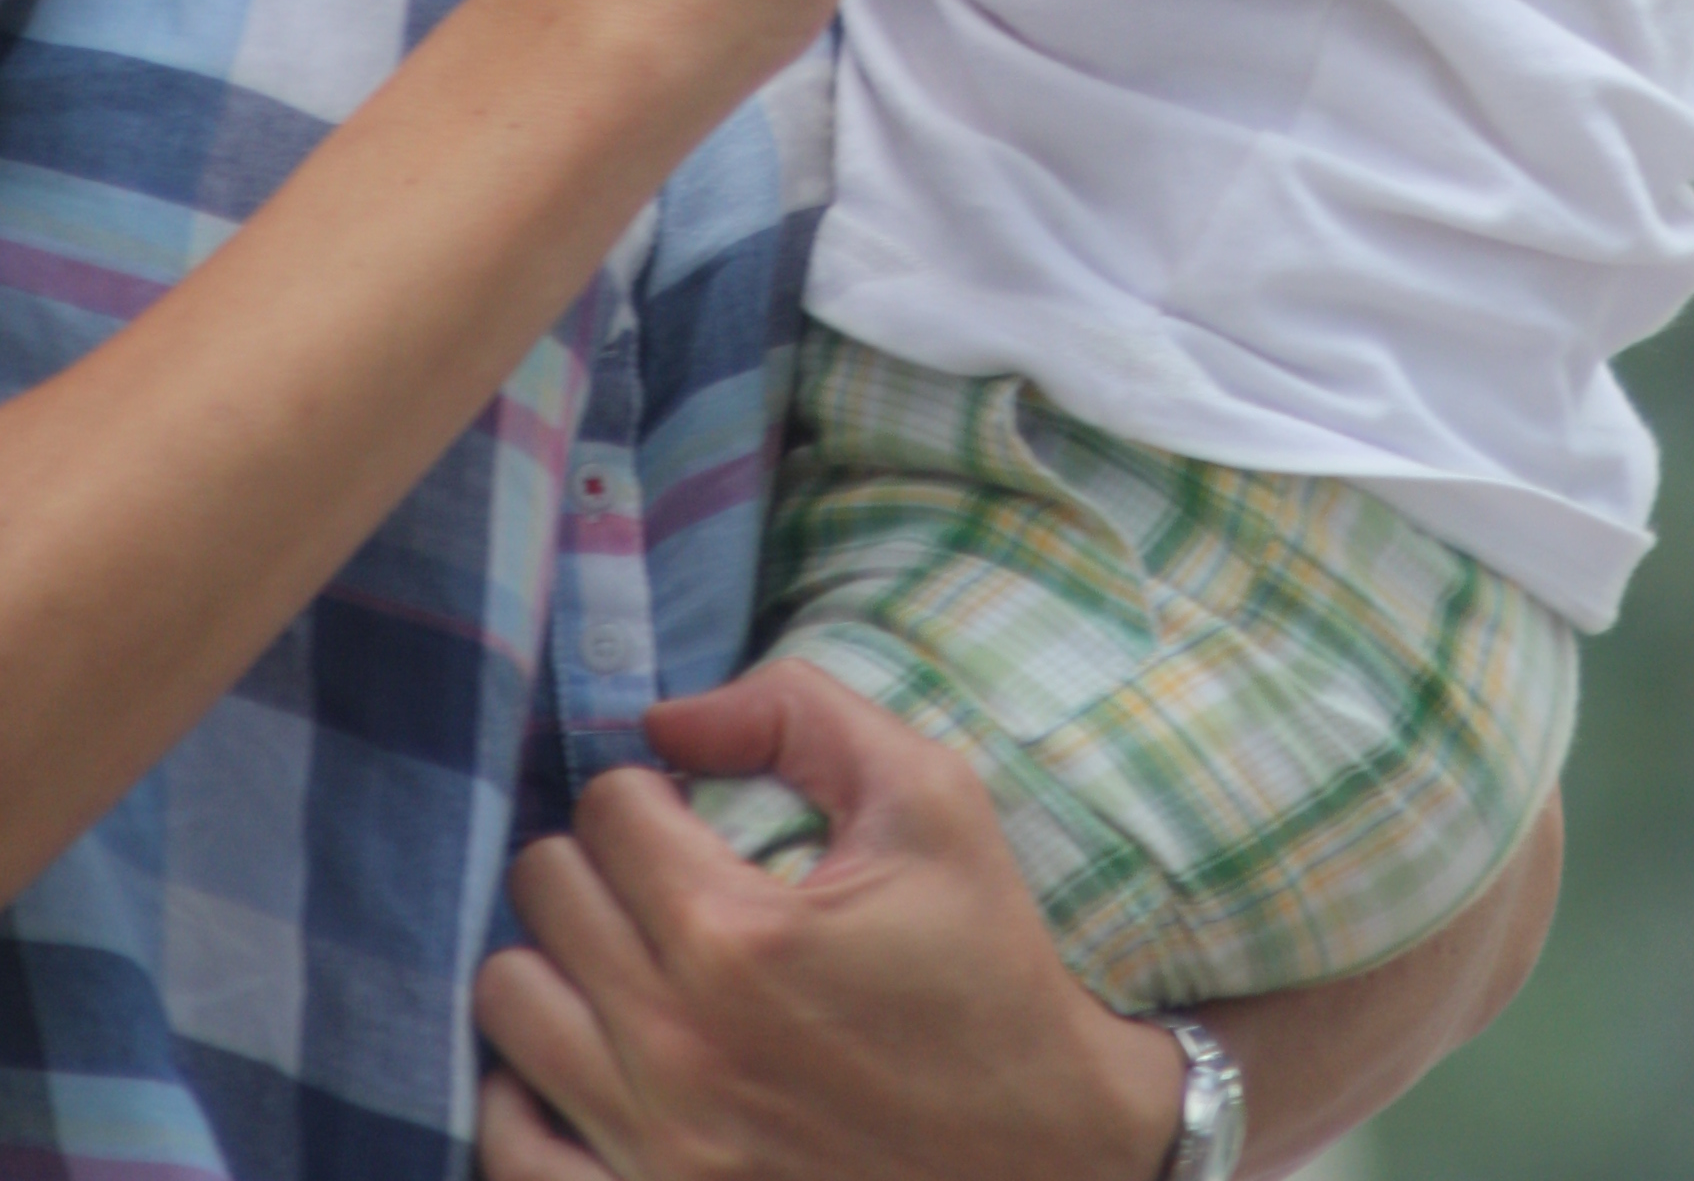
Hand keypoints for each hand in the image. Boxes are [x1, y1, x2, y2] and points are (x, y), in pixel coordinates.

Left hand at [473, 666, 1184, 1180]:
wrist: (1034, 1148)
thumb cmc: (981, 964)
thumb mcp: (931, 800)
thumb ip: (799, 711)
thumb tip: (667, 716)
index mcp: (737, 935)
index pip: (608, 804)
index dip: (656, 789)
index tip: (697, 816)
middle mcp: (672, 1046)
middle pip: (543, 889)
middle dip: (602, 859)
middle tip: (664, 879)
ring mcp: (647, 1146)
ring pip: (507, 1000)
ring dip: (560, 960)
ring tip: (627, 960)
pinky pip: (505, 1140)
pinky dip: (531, 1088)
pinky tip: (595, 1057)